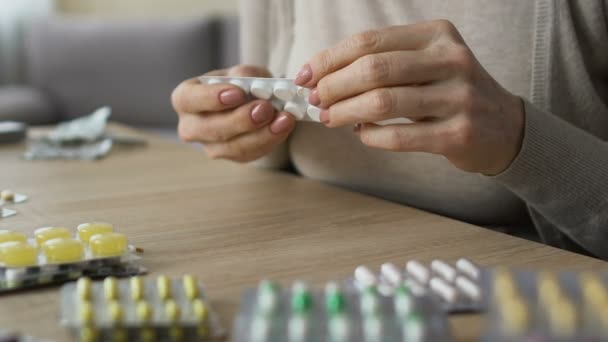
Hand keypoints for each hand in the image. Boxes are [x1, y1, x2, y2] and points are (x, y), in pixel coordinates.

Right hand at [172, 65, 295, 161]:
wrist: (254, 103)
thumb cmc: (240, 84)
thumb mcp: (243, 72)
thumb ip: (245, 75)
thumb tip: (252, 84)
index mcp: (186, 98)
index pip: (189, 99)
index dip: (211, 97)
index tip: (238, 93)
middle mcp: (191, 126)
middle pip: (209, 129)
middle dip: (240, 120)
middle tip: (265, 108)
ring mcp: (210, 146)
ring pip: (232, 147)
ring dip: (261, 135)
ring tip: (284, 119)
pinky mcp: (232, 157)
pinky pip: (249, 154)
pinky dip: (269, 141)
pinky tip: (283, 127)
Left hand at [295, 20, 523, 174]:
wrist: (504, 127)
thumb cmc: (450, 91)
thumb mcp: (426, 62)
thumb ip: (384, 62)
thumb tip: (323, 76)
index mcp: (437, 35)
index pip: (370, 42)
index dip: (330, 59)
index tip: (306, 75)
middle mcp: (451, 60)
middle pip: (373, 69)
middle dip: (333, 86)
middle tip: (315, 100)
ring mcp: (458, 97)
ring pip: (383, 102)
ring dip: (346, 112)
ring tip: (330, 118)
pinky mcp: (458, 133)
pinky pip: (399, 136)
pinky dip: (371, 136)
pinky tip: (361, 134)